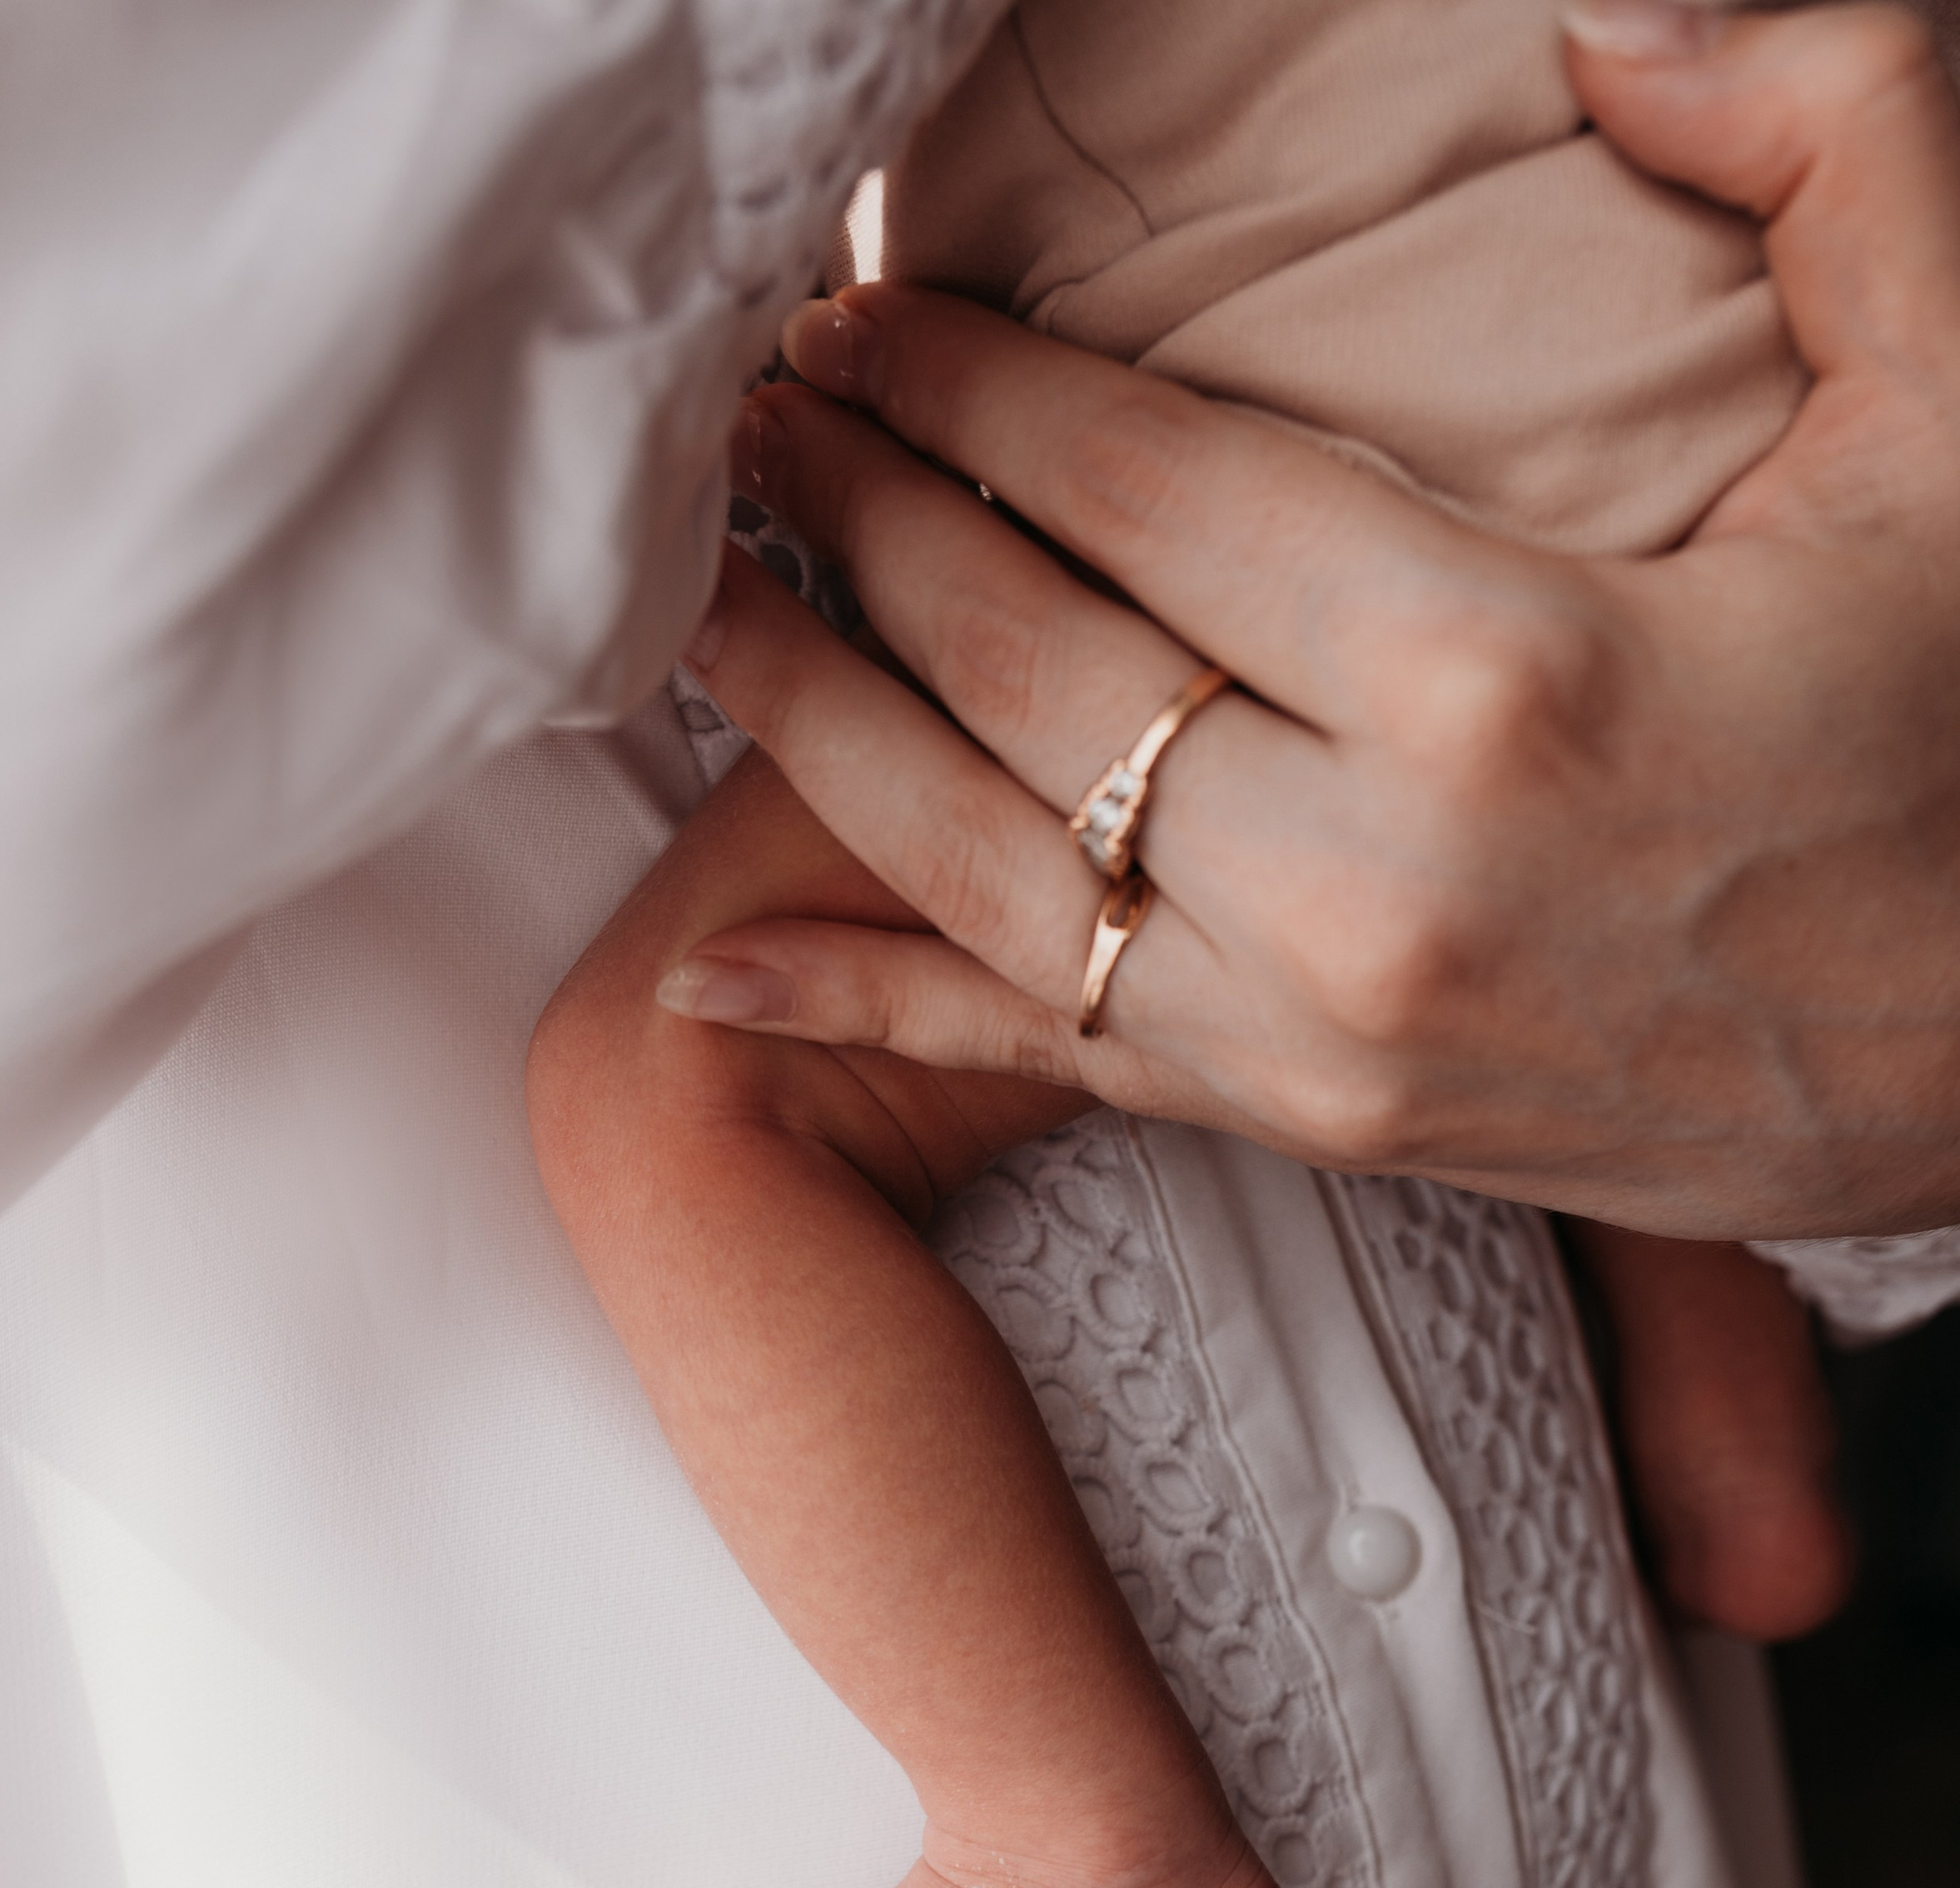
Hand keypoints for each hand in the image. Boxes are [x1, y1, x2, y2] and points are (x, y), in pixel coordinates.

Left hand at [669, 3, 1959, 1239]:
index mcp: (1505, 675)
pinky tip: (711, 985)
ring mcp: (1324, 1033)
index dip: (972, 386)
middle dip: (867, 522)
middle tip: (757, 420)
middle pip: (1027, 670)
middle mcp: (1368, 879)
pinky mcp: (1321, 1127)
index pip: (1141, 491)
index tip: (860, 311)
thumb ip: (1827, 148)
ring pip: (985, 868)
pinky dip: (867, 1013)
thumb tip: (1617, 5)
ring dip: (817, 726)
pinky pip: (1046, 1060)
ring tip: (708, 605)